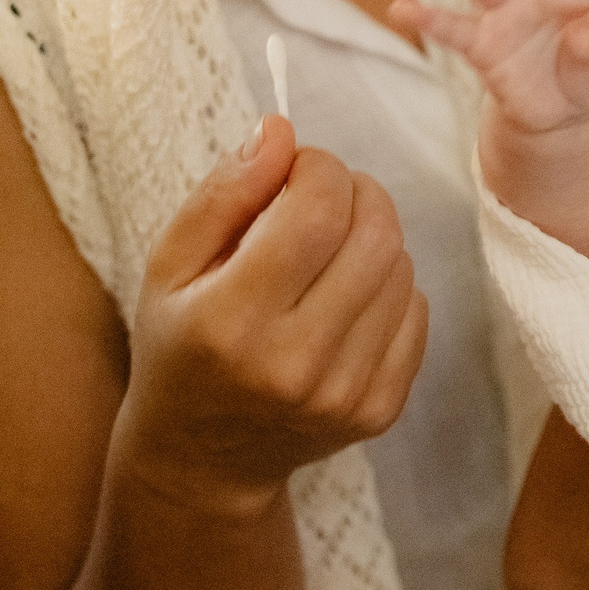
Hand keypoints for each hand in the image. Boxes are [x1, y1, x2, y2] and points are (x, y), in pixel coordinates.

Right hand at [117, 117, 428, 517]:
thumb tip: (281, 131)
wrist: (203, 458)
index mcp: (231, 322)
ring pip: (402, 268)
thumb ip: (224, 193)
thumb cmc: (181, 346)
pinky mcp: (380, 410)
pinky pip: (417, 312)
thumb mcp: (170, 265)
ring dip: (374, 237)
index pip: (317, 212)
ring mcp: (345, 393)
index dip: (318, 167)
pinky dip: (390, 285)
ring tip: (328, 249)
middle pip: (374, 236)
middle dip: (355, 192)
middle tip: (321, 197)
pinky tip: (347, 295)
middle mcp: (294, 364)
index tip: (296, 168)